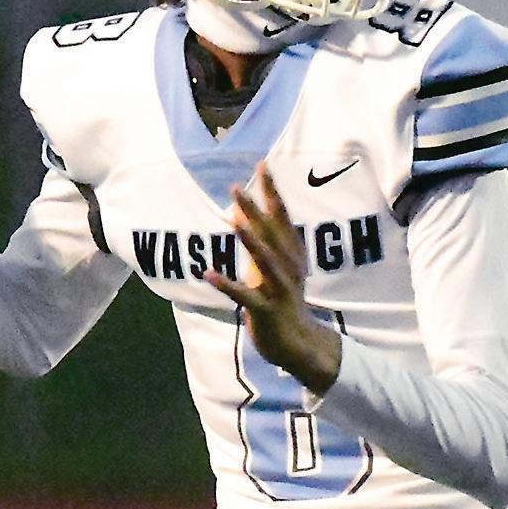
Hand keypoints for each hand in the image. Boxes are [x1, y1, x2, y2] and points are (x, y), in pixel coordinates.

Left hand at [206, 162, 340, 394]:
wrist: (299, 344)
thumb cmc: (282, 301)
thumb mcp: (272, 267)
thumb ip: (258, 240)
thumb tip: (238, 212)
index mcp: (292, 255)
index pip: (282, 217)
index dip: (272, 191)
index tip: (262, 164)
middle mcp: (289, 268)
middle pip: (272, 234)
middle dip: (256, 210)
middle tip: (237, 187)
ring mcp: (280, 290)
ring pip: (266, 262)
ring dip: (250, 241)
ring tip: (233, 221)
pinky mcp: (267, 312)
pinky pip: (245, 296)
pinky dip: (227, 285)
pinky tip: (208, 273)